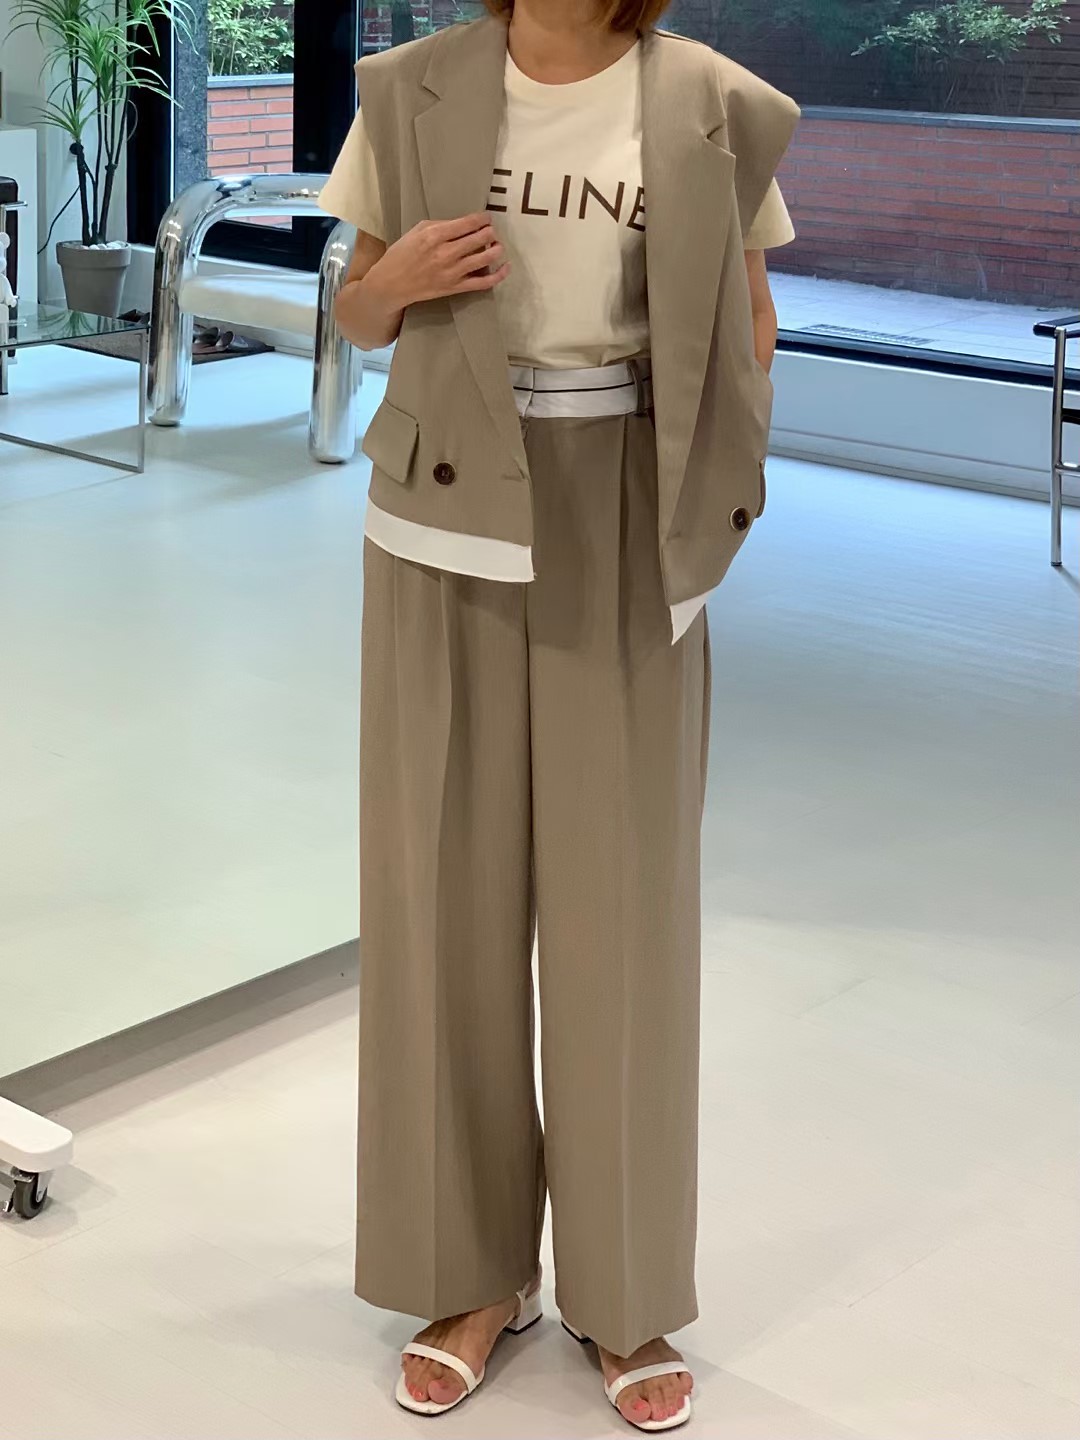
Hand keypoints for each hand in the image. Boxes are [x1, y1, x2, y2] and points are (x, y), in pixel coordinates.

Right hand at [368, 213, 509, 310]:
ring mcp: (453, 272)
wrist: (391, 284)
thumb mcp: (417, 231)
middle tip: (490, 232)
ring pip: (486, 257)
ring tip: (497, 245)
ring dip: (496, 249)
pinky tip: (506, 267)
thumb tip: (463, 224)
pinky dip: (498, 275)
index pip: (469, 223)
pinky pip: (483, 282)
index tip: (487, 218)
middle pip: (481, 238)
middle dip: (490, 232)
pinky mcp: (455, 288)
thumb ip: (441, 225)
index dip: (483, 218)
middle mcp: (446, 253)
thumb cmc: (402, 254)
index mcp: (436, 235)